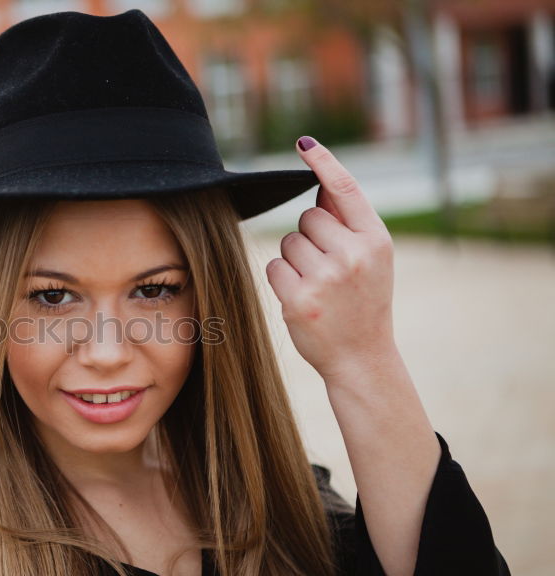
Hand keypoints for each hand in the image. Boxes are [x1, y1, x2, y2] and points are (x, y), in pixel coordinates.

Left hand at [265, 136, 397, 381]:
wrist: (363, 357)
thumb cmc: (363, 302)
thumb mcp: (372, 260)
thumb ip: (349, 224)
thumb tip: (321, 184)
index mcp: (376, 240)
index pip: (345, 190)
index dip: (323, 163)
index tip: (304, 144)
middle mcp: (353, 255)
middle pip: (307, 218)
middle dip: (310, 238)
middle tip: (327, 268)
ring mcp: (326, 278)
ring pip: (288, 242)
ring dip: (295, 259)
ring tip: (318, 285)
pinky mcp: (299, 299)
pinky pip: (274, 266)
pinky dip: (282, 279)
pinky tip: (302, 297)